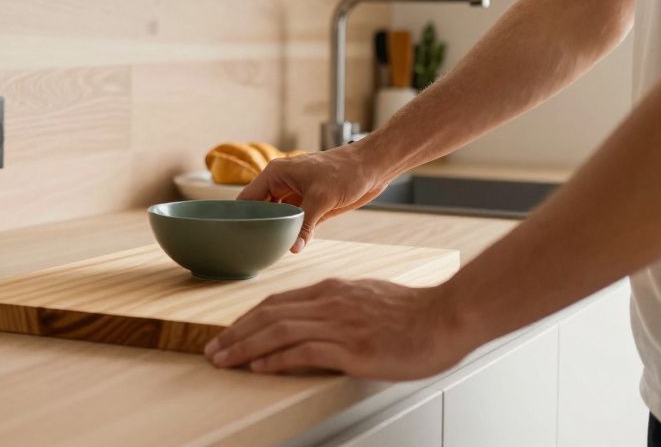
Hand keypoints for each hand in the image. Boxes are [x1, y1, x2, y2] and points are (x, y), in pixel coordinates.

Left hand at [203, 279, 473, 379]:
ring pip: (278, 331)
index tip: (228, 332)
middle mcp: (329, 303)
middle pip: (268, 315)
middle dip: (235, 333)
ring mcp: (340, 324)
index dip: (247, 318)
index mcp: (332, 291)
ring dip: (244, 346)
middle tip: (212, 349)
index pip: (276, 302)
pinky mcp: (353, 348)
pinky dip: (277, 359)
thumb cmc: (415, 313)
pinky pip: (305, 351)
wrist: (448, 316)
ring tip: (223, 360)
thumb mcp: (368, 299)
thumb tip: (319, 322)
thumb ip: (340, 307)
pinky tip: (259, 368)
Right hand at [238, 144, 387, 251]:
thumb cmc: (345, 171)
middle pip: (260, 210)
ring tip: (266, 250)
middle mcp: (281, 185)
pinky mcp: (309, 205)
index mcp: (275, 174)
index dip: (240, 216)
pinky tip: (289, 245)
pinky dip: (292, 233)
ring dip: (276, 231)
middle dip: (258, 226)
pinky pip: (294, 222)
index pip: (247, 198)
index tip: (235, 235)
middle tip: (251, 248)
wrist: (372, 167)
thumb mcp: (322, 198)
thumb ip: (305, 224)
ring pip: (277, 218)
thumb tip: (293, 247)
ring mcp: (295, 196)